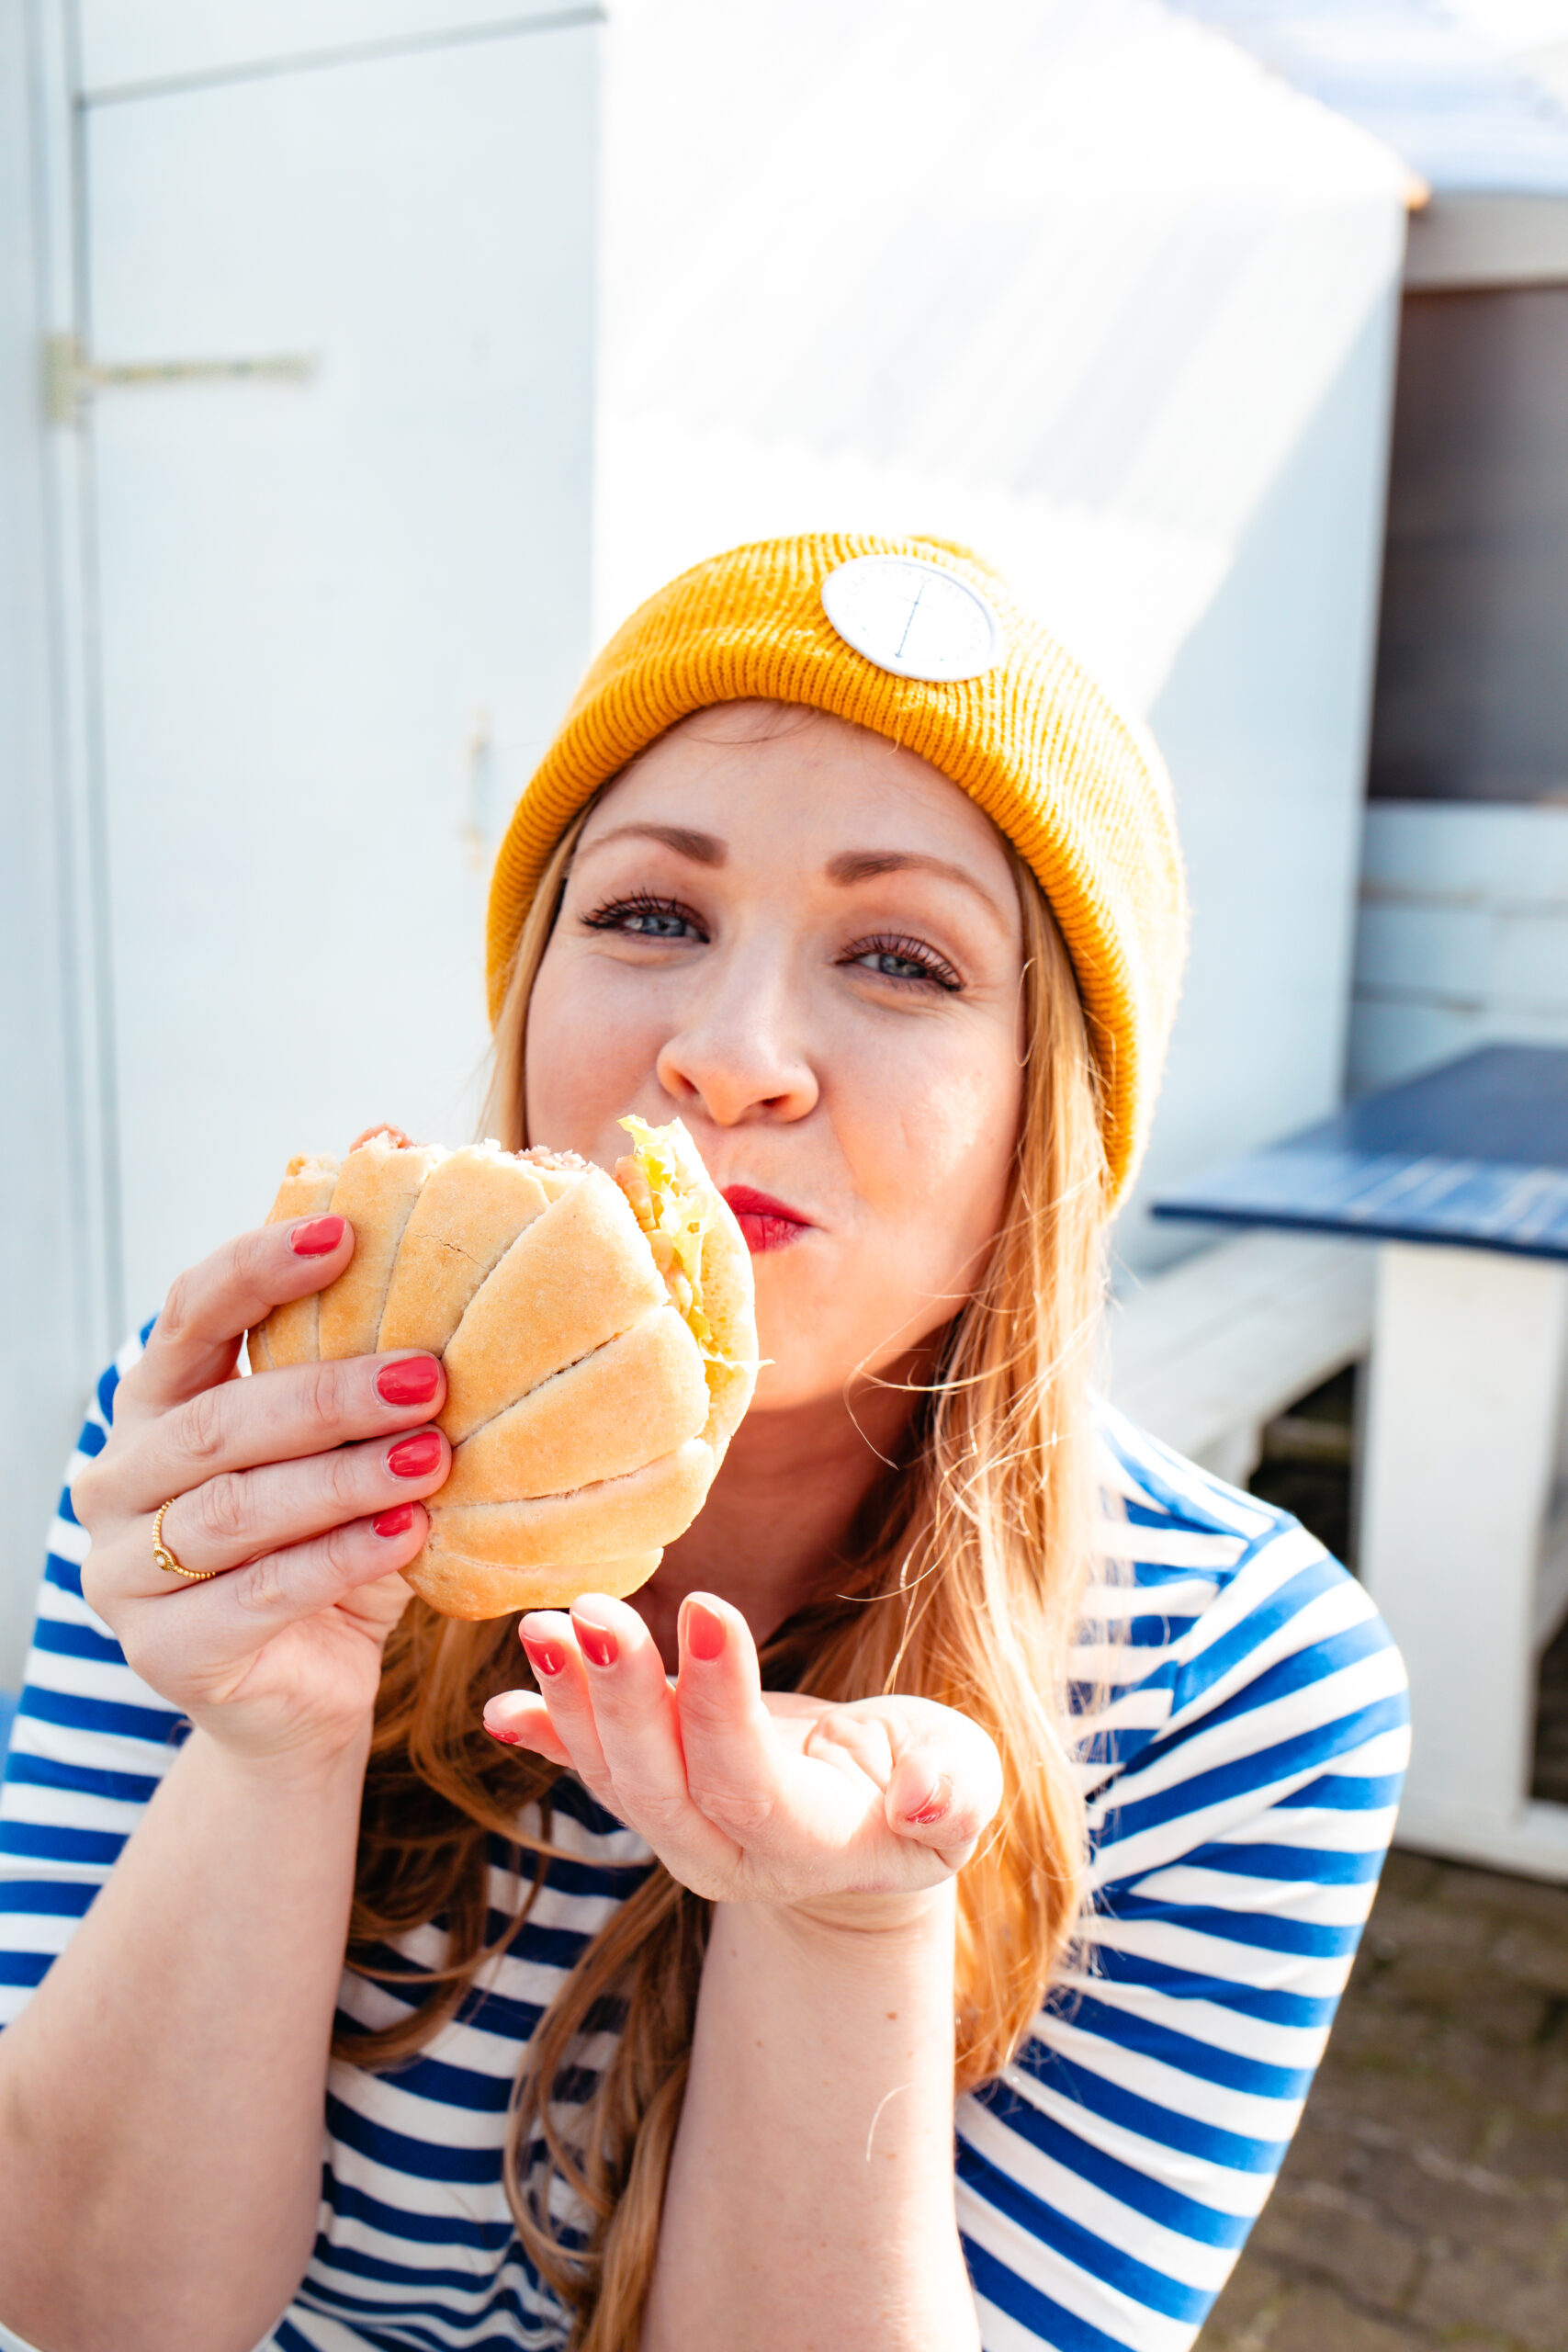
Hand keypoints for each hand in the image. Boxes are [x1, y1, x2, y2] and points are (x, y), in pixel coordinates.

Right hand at [73, 1214, 450, 1772]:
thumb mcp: (347, 1452)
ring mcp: (127, 1573)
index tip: (344, 1233)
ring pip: (235, 1509)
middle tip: (427, 1378)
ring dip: (343, 1478)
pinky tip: (407, 1533)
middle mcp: (121, 1481)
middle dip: (327, 1395)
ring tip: (431, 1459)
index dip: (258, 1269)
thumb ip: (367, 1369)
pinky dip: (340, 1558)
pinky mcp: (166, 1652)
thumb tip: (429, 1232)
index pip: (189, 1316)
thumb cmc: (332, 1546)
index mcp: (155, 1407)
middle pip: (217, 1421)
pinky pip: (259, 1593)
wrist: (305, 1698)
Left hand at [482, 1592, 1001, 1915]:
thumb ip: (952, 1794)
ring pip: (613, 1775)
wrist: (872, 1826)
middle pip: (658, 1784)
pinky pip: (590, 1768)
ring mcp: (679, 1830)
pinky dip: (545, 1736)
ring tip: (540, 1626)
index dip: (721, 1701)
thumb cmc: (927, 1786)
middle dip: (620, 1698)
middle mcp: (725, 1852)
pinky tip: (501, 1709)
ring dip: (570, 1703)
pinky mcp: (652, 1795)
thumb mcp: (963, 1784)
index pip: (747, 1779)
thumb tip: (925, 1803)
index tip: (708, 1604)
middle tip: (591, 1611)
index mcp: (808, 1845)